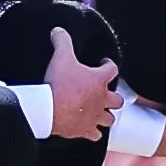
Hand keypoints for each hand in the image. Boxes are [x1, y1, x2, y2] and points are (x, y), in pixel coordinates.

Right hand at [45, 25, 121, 143]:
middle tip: (105, 94)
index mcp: (99, 80)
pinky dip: (93, 133)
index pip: (112, 69)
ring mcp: (95, 117)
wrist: (48, 108)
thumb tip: (58, 30)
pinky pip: (95, 135)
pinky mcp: (85, 130)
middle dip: (113, 97)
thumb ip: (62, 41)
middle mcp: (102, 99)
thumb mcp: (60, 56)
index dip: (109, 65)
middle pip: (117, 100)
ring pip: (109, 119)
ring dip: (106, 116)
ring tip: (100, 113)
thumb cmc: (58, 83)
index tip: (104, 63)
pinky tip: (90, 130)